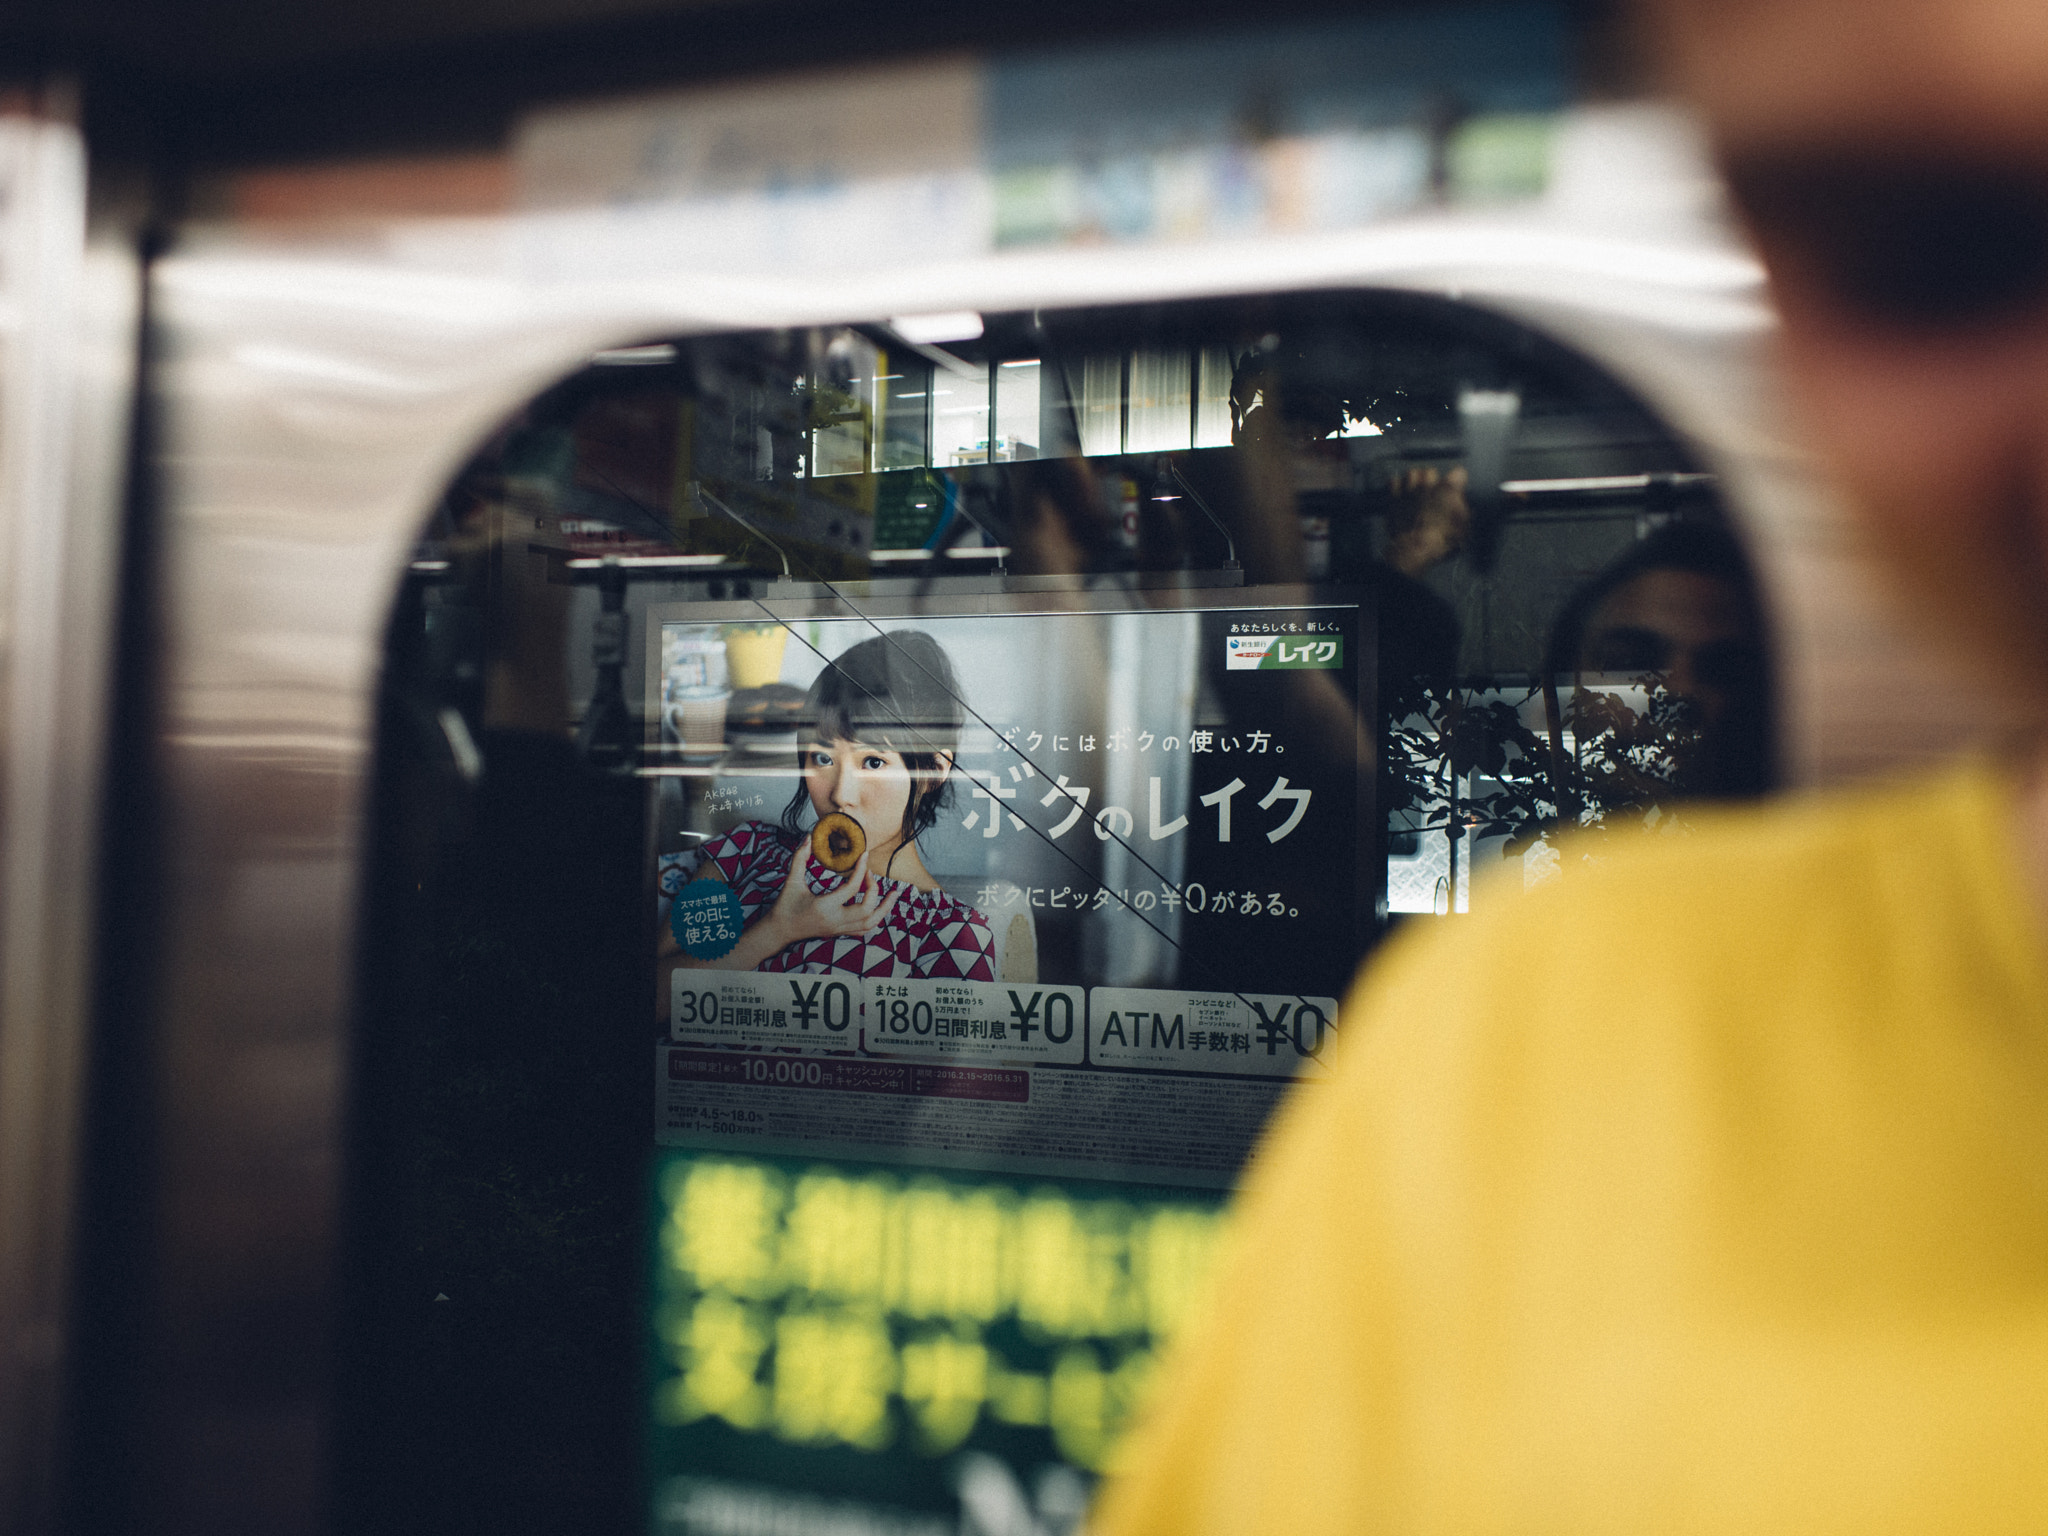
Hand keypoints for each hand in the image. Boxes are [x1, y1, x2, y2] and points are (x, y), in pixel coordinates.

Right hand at [763, 839, 903, 948]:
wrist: (779, 931)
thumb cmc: (784, 905)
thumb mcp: (791, 881)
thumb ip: (799, 858)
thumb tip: (809, 837)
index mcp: (824, 906)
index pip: (851, 889)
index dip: (861, 869)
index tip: (864, 855)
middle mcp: (834, 920)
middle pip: (867, 909)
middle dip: (874, 890)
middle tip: (871, 874)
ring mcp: (839, 929)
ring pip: (870, 924)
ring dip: (884, 908)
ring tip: (893, 894)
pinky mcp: (839, 932)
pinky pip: (864, 930)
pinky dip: (876, 919)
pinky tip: (880, 907)